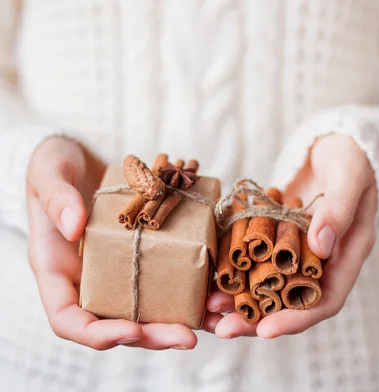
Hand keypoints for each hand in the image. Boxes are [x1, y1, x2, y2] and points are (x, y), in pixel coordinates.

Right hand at [27, 136, 217, 349]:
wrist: (81, 155)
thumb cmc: (54, 165)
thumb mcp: (48, 173)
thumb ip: (56, 198)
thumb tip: (74, 226)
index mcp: (57, 270)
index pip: (69, 319)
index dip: (97, 334)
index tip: (130, 330)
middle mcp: (88, 278)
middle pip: (116, 322)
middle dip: (153, 335)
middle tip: (187, 336)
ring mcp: (118, 267)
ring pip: (147, 308)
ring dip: (181, 318)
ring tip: (214, 320)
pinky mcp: (144, 251)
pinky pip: (167, 275)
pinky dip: (192, 286)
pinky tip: (218, 287)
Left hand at [207, 134, 376, 338]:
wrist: (336, 142)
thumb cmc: (350, 157)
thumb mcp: (348, 178)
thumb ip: (338, 210)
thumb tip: (322, 245)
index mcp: (348, 252)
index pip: (324, 299)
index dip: (296, 318)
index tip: (265, 330)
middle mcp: (323, 257)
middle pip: (291, 299)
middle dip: (257, 316)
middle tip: (221, 328)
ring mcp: (299, 246)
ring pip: (270, 281)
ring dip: (241, 295)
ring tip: (209, 305)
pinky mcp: (280, 233)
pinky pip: (258, 254)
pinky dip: (237, 264)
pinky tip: (212, 271)